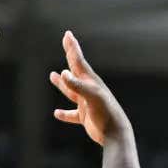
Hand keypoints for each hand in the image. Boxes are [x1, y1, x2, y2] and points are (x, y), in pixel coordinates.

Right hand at [50, 29, 130, 146]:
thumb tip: (63, 73)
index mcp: (90, 81)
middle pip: (75, 69)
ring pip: (70, 90)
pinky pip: (71, 114)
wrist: (115, 133)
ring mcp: (86, 102)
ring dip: (62, 83)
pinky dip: (64, 113)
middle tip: (66, 41)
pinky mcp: (85, 116)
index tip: (67, 34)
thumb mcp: (92, 97)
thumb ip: (77, 85)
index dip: (72, 47)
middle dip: (70, 55)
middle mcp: (88, 89)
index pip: (78, 61)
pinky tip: (57, 113)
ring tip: (52, 75)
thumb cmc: (106, 113)